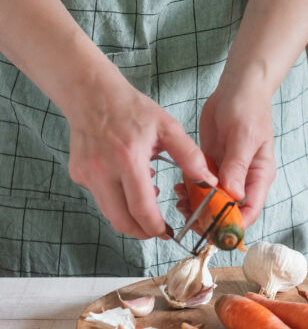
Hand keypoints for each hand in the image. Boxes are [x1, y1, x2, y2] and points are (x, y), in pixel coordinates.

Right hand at [66, 76, 215, 239]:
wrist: (92, 95)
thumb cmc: (132, 109)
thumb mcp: (167, 127)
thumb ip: (189, 156)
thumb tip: (208, 181)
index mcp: (128, 159)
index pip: (141, 208)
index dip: (155, 227)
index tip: (167, 233)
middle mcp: (103, 171)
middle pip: (121, 220)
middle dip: (142, 232)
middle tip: (157, 230)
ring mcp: (87, 174)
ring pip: (109, 213)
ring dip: (129, 216)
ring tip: (147, 202)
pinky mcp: (78, 174)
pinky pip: (100, 197)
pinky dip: (116, 199)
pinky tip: (129, 182)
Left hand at [193, 80, 276, 227]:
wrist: (238, 87)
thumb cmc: (249, 108)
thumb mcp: (244, 136)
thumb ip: (237, 165)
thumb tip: (233, 193)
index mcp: (259, 175)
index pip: (250, 210)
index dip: (233, 224)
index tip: (213, 228)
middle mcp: (244, 178)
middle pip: (229, 210)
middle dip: (210, 218)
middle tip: (190, 219)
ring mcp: (228, 172)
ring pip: (212, 200)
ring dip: (197, 205)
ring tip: (180, 202)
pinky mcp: (213, 163)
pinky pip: (201, 184)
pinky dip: (190, 189)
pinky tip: (178, 188)